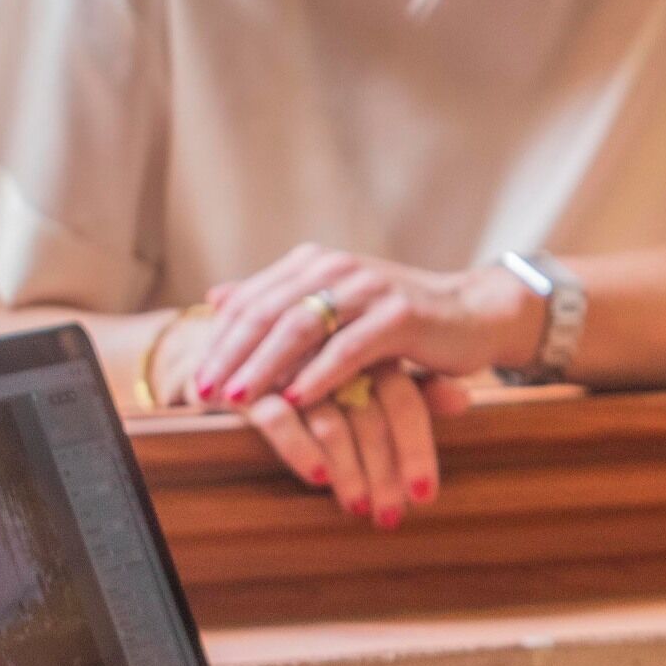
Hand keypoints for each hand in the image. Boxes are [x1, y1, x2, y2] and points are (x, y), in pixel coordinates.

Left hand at [149, 249, 522, 524]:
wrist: (471, 315)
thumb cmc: (396, 321)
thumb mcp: (332, 308)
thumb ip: (277, 301)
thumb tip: (215, 297)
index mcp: (314, 264)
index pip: (251, 301)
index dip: (219, 340)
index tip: (194, 379)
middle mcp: (336, 268)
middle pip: (267, 312)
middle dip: (231, 355)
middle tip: (203, 392)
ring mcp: (369, 288)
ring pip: (301, 326)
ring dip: (265, 365)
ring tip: (238, 398)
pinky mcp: (400, 315)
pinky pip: (349, 348)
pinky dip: (319, 375)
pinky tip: (296, 400)